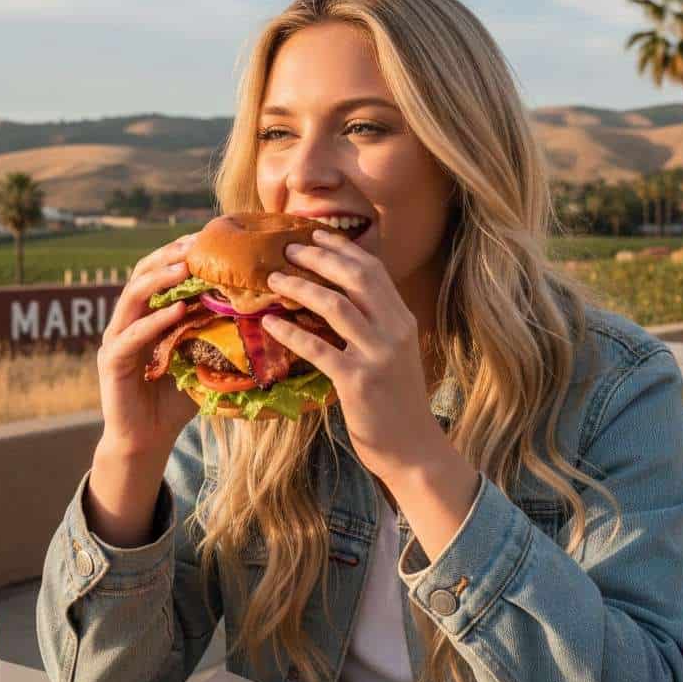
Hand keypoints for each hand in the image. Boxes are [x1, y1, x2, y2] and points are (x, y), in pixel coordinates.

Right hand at [96, 232, 200, 461]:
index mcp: (147, 313)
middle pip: (143, 273)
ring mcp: (116, 339)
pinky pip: (132, 335)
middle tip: (197, 242)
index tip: (209, 236)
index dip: (180, 252)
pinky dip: (155, 320)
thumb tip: (262, 312)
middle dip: (170, 255)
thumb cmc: (177, 398)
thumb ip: (218, 334)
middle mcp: (128, 320)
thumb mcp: (203, 358)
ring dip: (160, 279)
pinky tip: (178, 309)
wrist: (147, 439)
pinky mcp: (112, 362)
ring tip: (187, 267)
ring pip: (132, 296)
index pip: (160, 271)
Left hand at [260, 229, 446, 480]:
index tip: (313, 234)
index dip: (341, 248)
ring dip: (300, 288)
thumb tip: (336, 295)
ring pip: (335, 306)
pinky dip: (291, 333)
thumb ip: (375, 323)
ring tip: (272, 280)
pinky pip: (318, 349)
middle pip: (355, 278)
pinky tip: (270, 324)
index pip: (373, 270)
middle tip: (287, 249)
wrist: (412, 448)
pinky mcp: (358, 381)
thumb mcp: (394, 352)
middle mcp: (394, 330)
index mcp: (402, 319)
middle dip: (318, 258)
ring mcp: (378, 355)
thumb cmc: (396, 400)